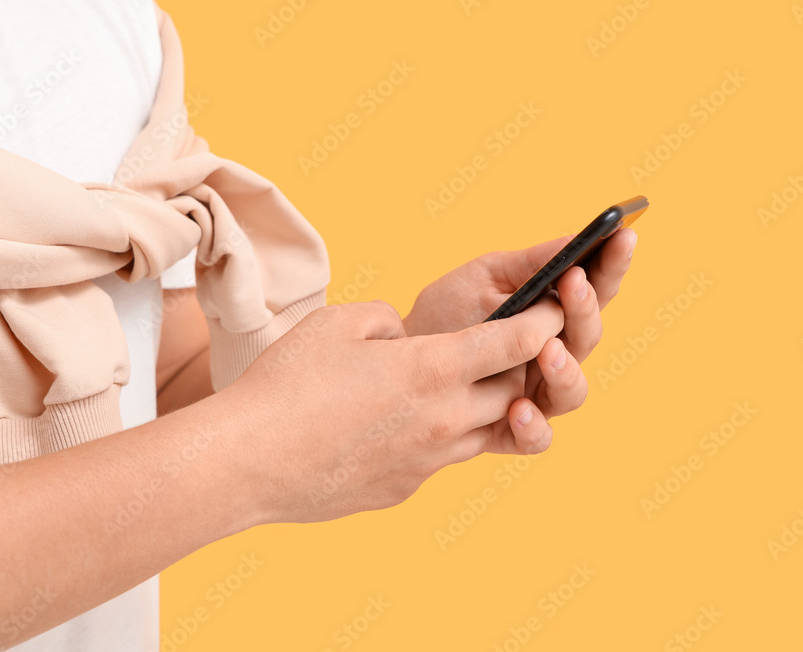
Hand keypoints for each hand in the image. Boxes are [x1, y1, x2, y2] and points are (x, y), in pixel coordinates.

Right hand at [222, 297, 564, 523]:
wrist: (248, 462)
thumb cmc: (287, 384)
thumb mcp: (337, 322)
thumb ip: (386, 320)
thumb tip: (403, 337)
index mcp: (432, 370)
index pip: (513, 343)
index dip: (541, 323)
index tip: (553, 313)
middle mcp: (443, 420)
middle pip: (511, 393)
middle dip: (516, 369)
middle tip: (501, 351)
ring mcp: (427, 462)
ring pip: (481, 432)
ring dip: (480, 407)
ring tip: (450, 388)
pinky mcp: (405, 489)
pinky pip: (440, 459)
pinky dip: (437, 437)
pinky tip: (399, 425)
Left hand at [402, 229, 637, 451]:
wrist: (400, 356)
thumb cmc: (446, 313)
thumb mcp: (484, 277)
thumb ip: (530, 264)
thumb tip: (576, 237)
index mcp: (552, 315)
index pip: (594, 291)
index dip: (613, 266)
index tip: (623, 238)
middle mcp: (552, 356)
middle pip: (588, 338)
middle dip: (585, 309)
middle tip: (573, 283)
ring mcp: (535, 394)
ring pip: (572, 392)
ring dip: (567, 371)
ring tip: (548, 350)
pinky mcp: (511, 429)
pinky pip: (536, 438)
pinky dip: (533, 428)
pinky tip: (518, 409)